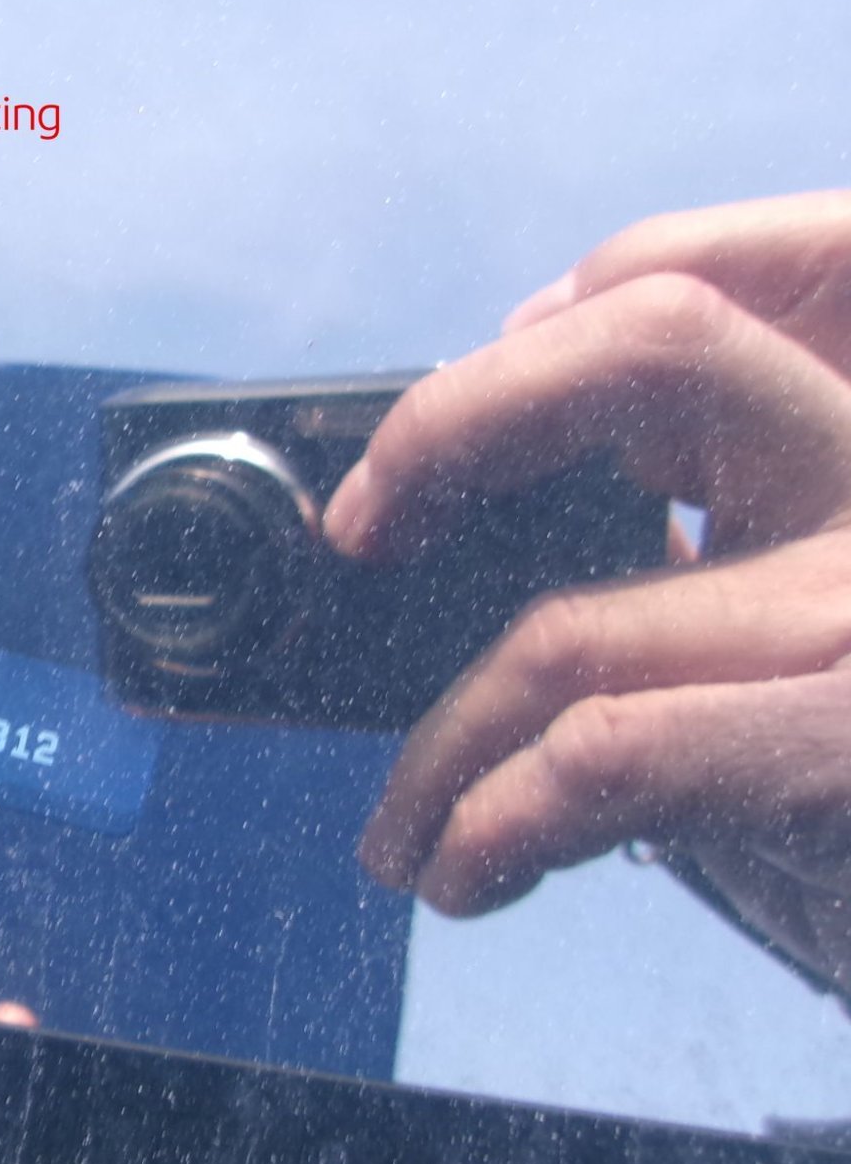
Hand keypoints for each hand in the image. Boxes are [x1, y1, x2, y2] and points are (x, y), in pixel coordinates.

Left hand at [324, 191, 850, 993]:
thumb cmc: (830, 797)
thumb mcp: (766, 644)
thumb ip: (663, 560)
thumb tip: (455, 531)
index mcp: (848, 440)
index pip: (697, 290)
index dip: (541, 337)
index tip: (426, 436)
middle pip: (659, 338)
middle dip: (456, 419)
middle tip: (361, 530)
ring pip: (572, 623)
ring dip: (440, 755)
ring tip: (402, 834)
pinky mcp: (850, 733)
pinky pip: (605, 749)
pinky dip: (490, 822)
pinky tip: (465, 873)